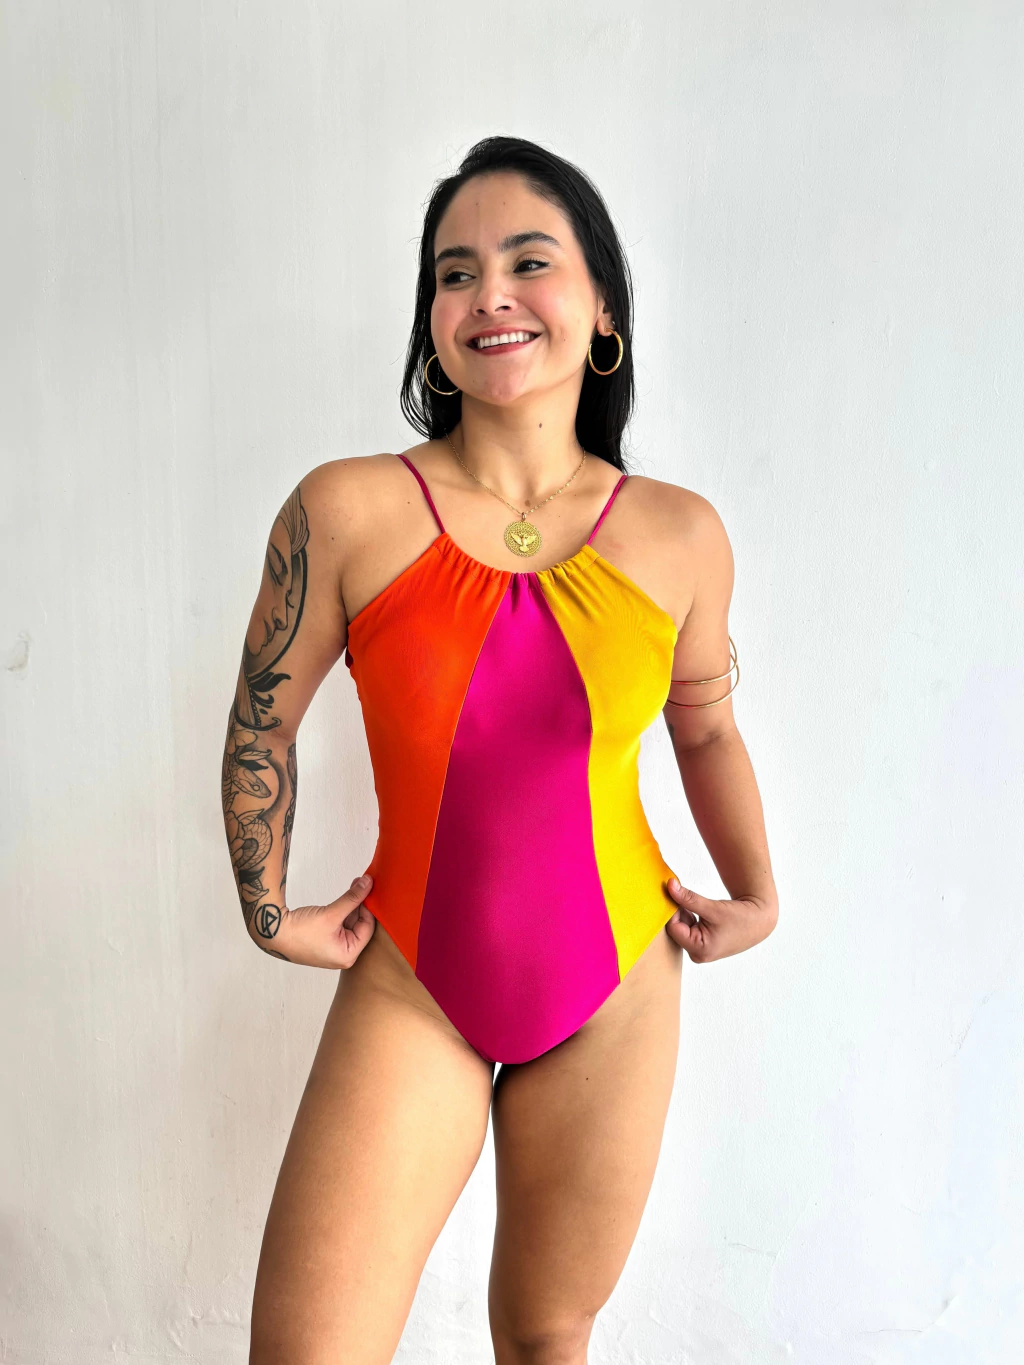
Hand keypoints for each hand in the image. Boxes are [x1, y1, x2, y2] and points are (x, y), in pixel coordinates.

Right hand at [253, 874, 376, 968]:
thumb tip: (368, 884)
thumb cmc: (299, 931)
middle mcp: (342, 955)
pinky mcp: (325, 940)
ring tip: (355, 885)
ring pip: (350, 923)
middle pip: (360, 925)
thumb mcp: (331, 914)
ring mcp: (333, 948)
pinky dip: (342, 910)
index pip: (367, 929)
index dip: (369, 908)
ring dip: (351, 905)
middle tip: (363, 883)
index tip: (370, 888)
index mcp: (347, 956)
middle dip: (360, 905)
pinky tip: (345, 896)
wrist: (272, 932)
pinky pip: (339, 924)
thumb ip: (352, 898)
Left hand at [664, 876, 776, 962]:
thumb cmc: (740, 917)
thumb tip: (670, 885)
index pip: (673, 928)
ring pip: (681, 927)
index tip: (674, 893)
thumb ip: (689, 898)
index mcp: (699, 950)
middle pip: (676, 929)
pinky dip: (690, 917)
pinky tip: (702, 912)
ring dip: (685, 913)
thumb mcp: (712, 908)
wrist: (759, 921)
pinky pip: (688, 928)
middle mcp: (697, 954)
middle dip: (678, 911)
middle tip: (684, 896)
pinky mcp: (702, 944)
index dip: (672, 910)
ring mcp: (699, 950)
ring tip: (698, 906)